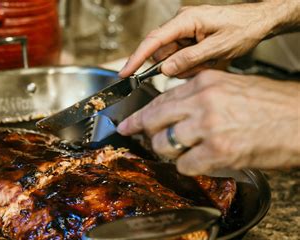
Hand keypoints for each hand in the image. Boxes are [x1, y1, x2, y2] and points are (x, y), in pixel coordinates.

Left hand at [117, 70, 299, 175]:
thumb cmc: (274, 107)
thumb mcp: (232, 88)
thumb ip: (200, 98)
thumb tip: (173, 115)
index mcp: (205, 83)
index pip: (159, 100)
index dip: (140, 115)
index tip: (128, 124)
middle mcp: (202, 101)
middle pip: (154, 120)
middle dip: (145, 135)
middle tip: (143, 142)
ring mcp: (208, 127)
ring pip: (164, 144)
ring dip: (169, 153)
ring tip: (185, 153)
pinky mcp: (217, 152)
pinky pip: (184, 165)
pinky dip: (188, 168)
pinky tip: (201, 163)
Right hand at [119, 0, 299, 77]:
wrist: (259, 21)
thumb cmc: (243, 28)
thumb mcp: (218, 48)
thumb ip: (189, 59)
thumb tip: (165, 69)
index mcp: (186, 21)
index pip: (153, 41)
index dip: (136, 58)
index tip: (124, 73)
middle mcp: (181, 24)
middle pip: (161, 53)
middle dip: (175, 66)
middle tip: (199, 66)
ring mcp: (184, 32)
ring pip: (170, 58)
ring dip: (186, 66)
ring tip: (209, 61)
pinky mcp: (188, 39)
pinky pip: (180, 58)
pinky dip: (191, 64)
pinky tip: (207, 60)